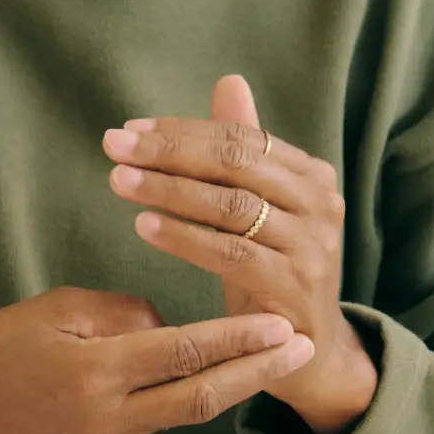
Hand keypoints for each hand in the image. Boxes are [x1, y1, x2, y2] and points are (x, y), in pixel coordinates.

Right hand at [0, 287, 314, 433]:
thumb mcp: (56, 309)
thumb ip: (122, 315)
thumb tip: (167, 326)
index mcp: (93, 373)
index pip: (182, 353)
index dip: (237, 339)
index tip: (281, 324)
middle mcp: (108, 417)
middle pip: (202, 397)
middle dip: (258, 372)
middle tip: (303, 347)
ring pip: (184, 409)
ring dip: (230, 383)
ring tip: (272, 355)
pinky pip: (155, 417)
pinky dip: (183, 391)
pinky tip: (205, 368)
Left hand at [104, 76, 376, 433]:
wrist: (306, 351)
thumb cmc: (274, 272)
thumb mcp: (258, 209)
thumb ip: (244, 150)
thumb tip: (229, 82)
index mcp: (310, 175)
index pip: (240, 138)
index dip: (182, 131)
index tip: (129, 130)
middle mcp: (319, 203)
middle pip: (235, 164)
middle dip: (169, 152)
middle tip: (114, 146)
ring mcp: (311, 245)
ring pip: (231, 206)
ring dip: (169, 190)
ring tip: (118, 181)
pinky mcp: (293, 286)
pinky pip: (230, 254)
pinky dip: (184, 238)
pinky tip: (144, 227)